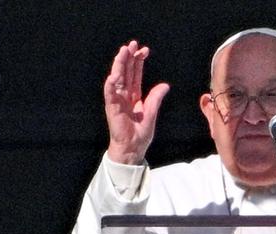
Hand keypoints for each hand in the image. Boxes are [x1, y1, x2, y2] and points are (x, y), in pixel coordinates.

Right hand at [104, 40, 169, 164]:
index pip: (135, 74)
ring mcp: (117, 100)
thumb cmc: (140, 133)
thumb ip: (156, 98)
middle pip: (126, 72)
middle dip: (128, 57)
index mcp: (134, 95)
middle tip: (133, 44)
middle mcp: (124, 95)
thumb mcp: (151, 112)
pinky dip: (111, 84)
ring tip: (123, 51)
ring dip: (119, 65)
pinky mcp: (112, 108)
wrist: (133, 148)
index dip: (139, 61)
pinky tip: (114, 75)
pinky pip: (110, 94)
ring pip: (117, 78)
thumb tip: (165, 85)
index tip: (144, 50)